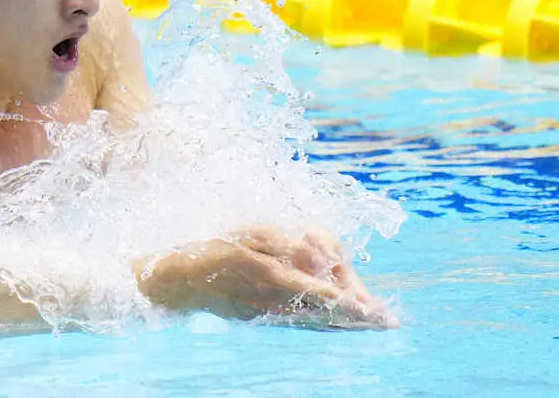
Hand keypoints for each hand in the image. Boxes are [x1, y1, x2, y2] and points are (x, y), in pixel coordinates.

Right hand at [136, 228, 397, 329]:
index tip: (369, 308)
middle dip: (351, 314)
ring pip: (310, 319)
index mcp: (266, 276)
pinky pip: (294, 320)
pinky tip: (335, 322)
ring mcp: (262, 313)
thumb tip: (321, 259)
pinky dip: (318, 321)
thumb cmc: (210, 250)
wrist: (174, 281)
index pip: (314, 291)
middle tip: (384, 321)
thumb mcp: (249, 236)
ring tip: (370, 323)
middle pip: (319, 311)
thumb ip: (286, 246)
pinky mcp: (255, 317)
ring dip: (341, 321)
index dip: (343, 299)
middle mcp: (268, 302)